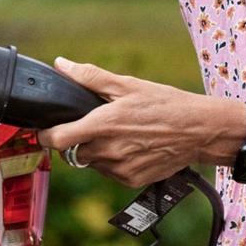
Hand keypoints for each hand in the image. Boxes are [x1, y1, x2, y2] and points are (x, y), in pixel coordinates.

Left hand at [34, 57, 223, 188]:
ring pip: (91, 163)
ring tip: (118, 134)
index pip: (57, 140)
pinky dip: (112, 162)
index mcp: (102, 125)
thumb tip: (61, 64)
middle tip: (93, 126)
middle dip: (75, 141)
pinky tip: (130, 147)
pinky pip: (109, 172)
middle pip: (72, 153)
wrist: (199, 131)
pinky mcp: (130, 180)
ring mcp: (119, 169)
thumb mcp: (127, 85)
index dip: (45, 136)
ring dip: (94, 152)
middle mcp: (108, 151)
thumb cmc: (165, 104)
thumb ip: (90, 77)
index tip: (46, 130)